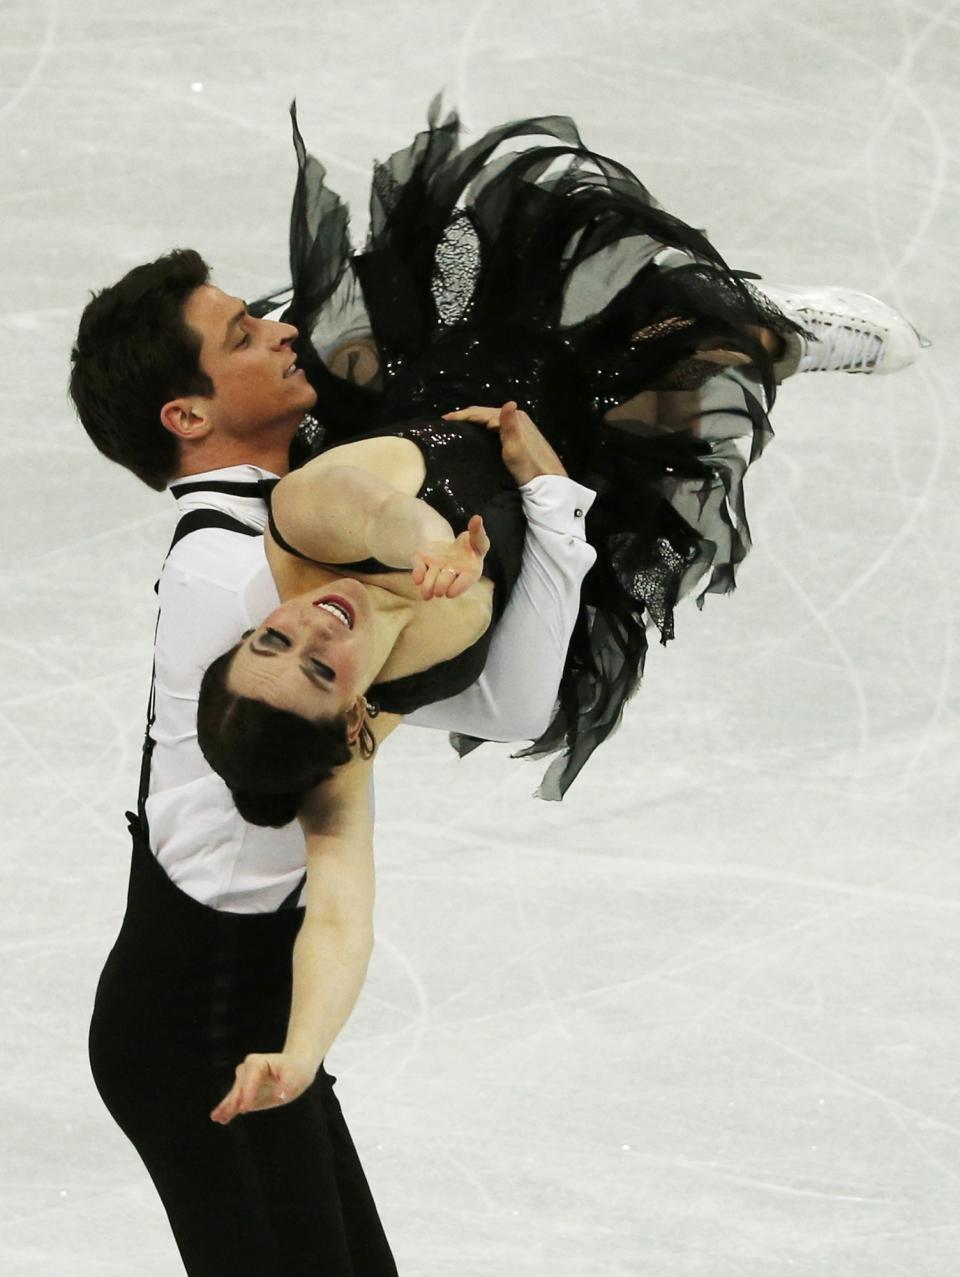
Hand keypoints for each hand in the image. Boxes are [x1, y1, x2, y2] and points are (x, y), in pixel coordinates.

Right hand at [210, 1051, 316, 1124]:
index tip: (245, 1108)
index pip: (250, 1079)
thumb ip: (286, 1085)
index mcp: (258, 1063)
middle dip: (234, 1101)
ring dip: (226, 1107)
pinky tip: (219, 1118)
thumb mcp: (295, 1075)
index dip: (247, 1093)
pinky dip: (227, 1109)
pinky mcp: (245, 1093)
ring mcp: (244, 1081)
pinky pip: (235, 1101)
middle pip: (239, 1088)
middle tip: (228, 1113)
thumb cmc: (296, 1070)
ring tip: (217, 1118)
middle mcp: (247, 1070)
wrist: (295, 1067)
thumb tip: (279, 1096)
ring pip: (234, 1096)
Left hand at [411, 514, 488, 599]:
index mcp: (470, 571)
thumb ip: (478, 532)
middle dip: (441, 583)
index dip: (458, 587)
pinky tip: (417, 579)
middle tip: (439, 588)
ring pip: (430, 581)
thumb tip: (477, 518)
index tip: (450, 594)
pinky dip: (417, 574)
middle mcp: (452, 574)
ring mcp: (436, 570)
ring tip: (426, 593)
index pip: (466, 580)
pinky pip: (418, 570)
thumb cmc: (467, 547)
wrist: (447, 550)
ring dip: (428, 586)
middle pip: (445, 581)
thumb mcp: (476, 539)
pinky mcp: (422, 563)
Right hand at [442, 400, 566, 484]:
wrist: (548, 481)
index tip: (444, 420)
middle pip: (486, 414)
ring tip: (458, 428)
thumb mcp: (515, 448)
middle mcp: (517, 417)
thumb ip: (509, 425)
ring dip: (475, 422)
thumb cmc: (528, 467)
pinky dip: (484, 428)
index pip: (482, 412)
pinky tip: (477, 435)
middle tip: (448, 424)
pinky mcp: (520, 436)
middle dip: (467, 417)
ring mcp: (519, 426)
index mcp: (514, 417)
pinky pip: (497, 427)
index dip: (462, 414)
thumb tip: (509, 402)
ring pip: (491, 420)